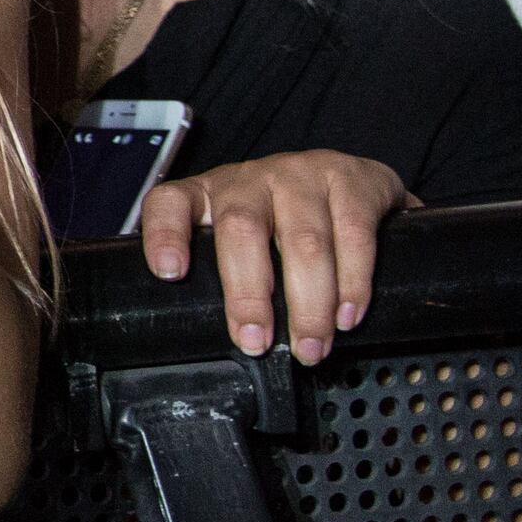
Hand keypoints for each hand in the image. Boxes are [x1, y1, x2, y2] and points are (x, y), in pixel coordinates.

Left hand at [140, 149, 410, 366]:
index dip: (166, 234)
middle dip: (248, 293)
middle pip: (241, 230)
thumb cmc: (282, 219)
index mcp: (209, 193)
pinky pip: (353, 236)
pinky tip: (346, 316)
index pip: (171, 202)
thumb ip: (224, 269)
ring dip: (308, 304)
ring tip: (309, 346)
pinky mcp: (351, 181)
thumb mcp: (241, 235)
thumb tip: (224, 336)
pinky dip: (352, 284)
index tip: (169, 273)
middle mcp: (250, 179)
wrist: (355, 180)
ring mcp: (300, 175)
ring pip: (303, 241)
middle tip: (255, 341)